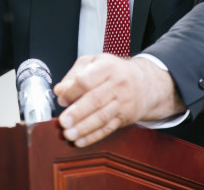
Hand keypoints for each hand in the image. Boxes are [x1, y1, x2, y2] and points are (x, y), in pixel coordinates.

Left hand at [53, 54, 184, 146]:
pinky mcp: (125, 117)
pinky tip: (81, 141)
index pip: (86, 80)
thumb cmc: (113, 71)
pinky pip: (108, 128)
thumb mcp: (93, 62)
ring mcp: (122, 102)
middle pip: (95, 100)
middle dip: (77, 113)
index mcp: (106, 67)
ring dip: (84, 128)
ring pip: (102, 117)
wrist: (144, 83)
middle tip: (63, 122)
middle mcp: (117, 84)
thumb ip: (74, 75)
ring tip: (69, 134)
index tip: (62, 100)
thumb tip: (59, 90)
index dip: (71, 91)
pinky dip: (93, 136)